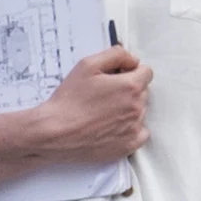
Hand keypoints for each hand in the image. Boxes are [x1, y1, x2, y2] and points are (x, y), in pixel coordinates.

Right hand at [38, 45, 152, 162]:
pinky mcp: (128, 146)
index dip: (130, 72)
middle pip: (143, 93)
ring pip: (140, 113)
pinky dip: (131, 130)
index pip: (146, 73)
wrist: (55, 133)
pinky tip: (112, 128)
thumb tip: (133, 60)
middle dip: (128, 91)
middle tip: (104, 96)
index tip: (116, 78)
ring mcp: (134, 128)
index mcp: (131, 86)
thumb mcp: (87, 65)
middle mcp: (137, 107)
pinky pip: (141, 134)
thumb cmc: (69, 100)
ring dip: (128, 110)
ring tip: (103, 114)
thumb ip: (116, 55)